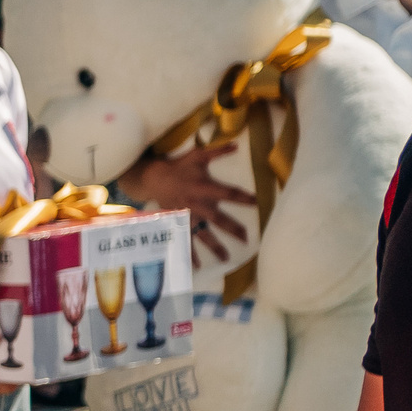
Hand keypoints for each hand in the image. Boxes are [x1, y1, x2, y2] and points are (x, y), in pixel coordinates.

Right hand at [118, 142, 253, 266]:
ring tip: (226, 258)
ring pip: (202, 233)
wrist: (154, 178)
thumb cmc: (180, 166)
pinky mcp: (177, 222)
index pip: (228, 193)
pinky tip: (196, 266)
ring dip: (214, 246)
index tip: (257, 203)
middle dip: (232, 229)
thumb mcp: (197, 155)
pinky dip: (188, 253)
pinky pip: (184, 239)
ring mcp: (187, 216)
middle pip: (218, 219)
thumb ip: (217, 151)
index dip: (243, 198)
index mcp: (204, 187)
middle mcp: (197, 204)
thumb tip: (237, 144)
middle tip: (246, 238)